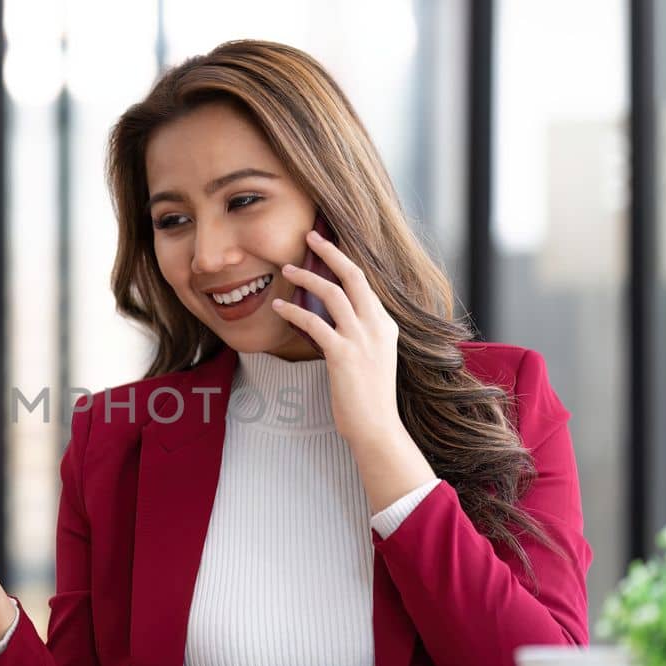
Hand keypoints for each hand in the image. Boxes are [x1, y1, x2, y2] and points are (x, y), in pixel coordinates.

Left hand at [271, 230, 435, 513]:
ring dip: (307, 277)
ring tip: (286, 268)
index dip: (345, 260)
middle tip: (309, 235)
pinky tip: (279, 306)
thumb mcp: (373, 360)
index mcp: (386, 326)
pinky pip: (314, 323)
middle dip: (330, 252)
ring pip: (334, 293)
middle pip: (354, 276)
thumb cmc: (369, 399)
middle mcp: (378, 326)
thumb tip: (334, 323)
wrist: (377, 428)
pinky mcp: (343, 354)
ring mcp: (362, 340)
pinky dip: (294, 311)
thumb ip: (360, 337)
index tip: (327, 245)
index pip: (365, 283)